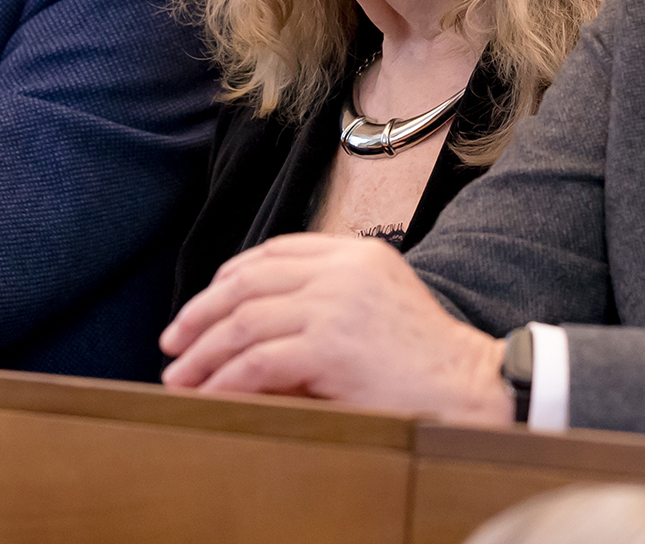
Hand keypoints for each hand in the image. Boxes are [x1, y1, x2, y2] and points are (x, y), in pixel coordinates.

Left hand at [160, 233, 513, 422]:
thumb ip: (328, 299)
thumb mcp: (379, 304)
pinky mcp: (329, 348)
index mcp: (355, 253)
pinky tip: (209, 394)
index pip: (276, 251)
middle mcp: (342, 270)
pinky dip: (223, 379)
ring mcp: (334, 306)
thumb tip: (256, 326)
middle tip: (173, 341)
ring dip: (203, 353)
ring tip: (179, 376)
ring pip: (243, 322)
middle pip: (248, 282)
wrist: (470, 388)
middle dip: (201, 313)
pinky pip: (256, 362)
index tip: (205, 304)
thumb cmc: (426, 359)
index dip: (229, 277)